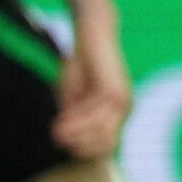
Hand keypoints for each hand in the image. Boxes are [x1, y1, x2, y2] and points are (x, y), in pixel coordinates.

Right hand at [52, 10, 132, 159]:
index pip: (104, 147)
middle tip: (57, 138)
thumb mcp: (73, 95)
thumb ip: (73, 116)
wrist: (93, 32)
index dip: (82, 150)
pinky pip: (95, 115)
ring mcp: (123, 102)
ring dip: (77, 134)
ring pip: (100, 133)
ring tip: (57, 131)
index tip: (60, 143)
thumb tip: (63, 141)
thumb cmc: (82, 62)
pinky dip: (78, 119)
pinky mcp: (115, 91)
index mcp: (116, 114)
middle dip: (79, 145)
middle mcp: (124, 111)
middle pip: (104, 146)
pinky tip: (63, 117)